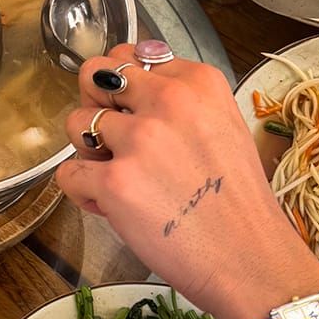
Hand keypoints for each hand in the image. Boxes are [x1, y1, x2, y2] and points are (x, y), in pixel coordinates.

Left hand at [56, 48, 318, 318]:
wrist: (250, 259)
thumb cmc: (237, 202)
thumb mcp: (223, 126)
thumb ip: (177, 101)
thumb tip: (124, 79)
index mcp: (197, 82)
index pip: (131, 58)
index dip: (123, 91)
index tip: (136, 116)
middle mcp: (167, 101)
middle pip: (94, 76)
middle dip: (95, 106)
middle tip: (113, 140)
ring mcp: (138, 140)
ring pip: (75, 123)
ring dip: (86, 151)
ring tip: (115, 176)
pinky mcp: (114, 182)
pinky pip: (67, 173)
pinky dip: (81, 191)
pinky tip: (109, 205)